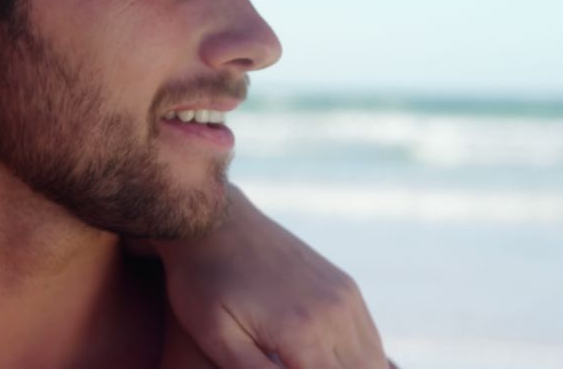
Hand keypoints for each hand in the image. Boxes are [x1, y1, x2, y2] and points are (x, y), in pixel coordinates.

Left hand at [148, 185, 389, 368]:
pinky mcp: (344, 285)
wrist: (212, 221)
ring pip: (373, 361)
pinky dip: (356, 360)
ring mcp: (344, 295)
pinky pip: (368, 337)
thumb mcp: (216, 336)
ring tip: (304, 365)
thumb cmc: (202, 281)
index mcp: (303, 332)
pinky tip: (325, 364)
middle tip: (292, 367)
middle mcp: (334, 313)